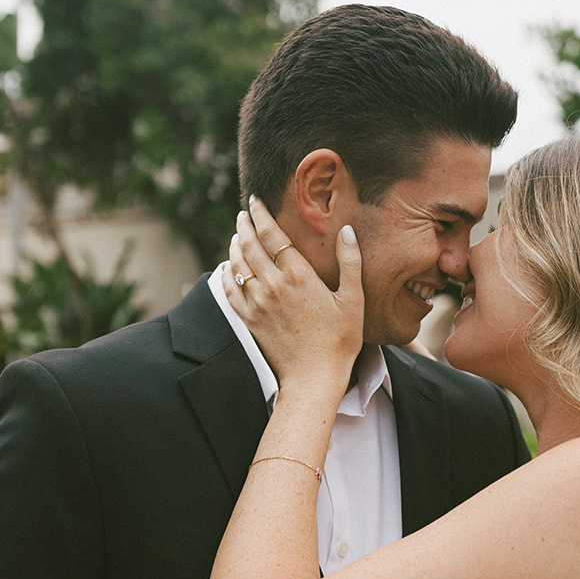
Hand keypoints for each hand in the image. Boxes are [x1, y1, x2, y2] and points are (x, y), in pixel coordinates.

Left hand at [224, 197, 363, 393]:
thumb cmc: (340, 340)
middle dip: (243, 224)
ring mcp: (257, 302)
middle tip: (243, 214)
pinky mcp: (249, 319)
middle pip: (248, 244)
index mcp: (298, 274)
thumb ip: (350, 262)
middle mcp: (273, 284)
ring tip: (236, 235)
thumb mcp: (353, 300)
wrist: (314, 377)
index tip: (254, 201)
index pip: (271, 234)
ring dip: (234, 245)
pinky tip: (228, 266)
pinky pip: (230, 289)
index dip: (260, 214)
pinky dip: (226, 273)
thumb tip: (346, 230)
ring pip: (237, 263)